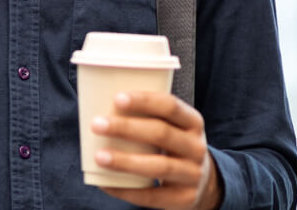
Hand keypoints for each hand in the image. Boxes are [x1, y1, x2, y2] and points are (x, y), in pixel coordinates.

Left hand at [92, 91, 223, 209]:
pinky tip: (105, 184)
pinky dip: (127, 190)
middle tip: (96, 124)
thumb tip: (96, 102)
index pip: (170, 106)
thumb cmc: (170, 145)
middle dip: (126, 128)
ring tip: (99, 156)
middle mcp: (197, 147)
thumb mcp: (169, 126)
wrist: (200, 182)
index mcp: (192, 122)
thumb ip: (144, 115)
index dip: (145, 101)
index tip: (116, 98)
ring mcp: (194, 174)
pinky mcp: (185, 198)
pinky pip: (153, 196)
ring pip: (160, 166)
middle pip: (162, 134)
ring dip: (126, 161)